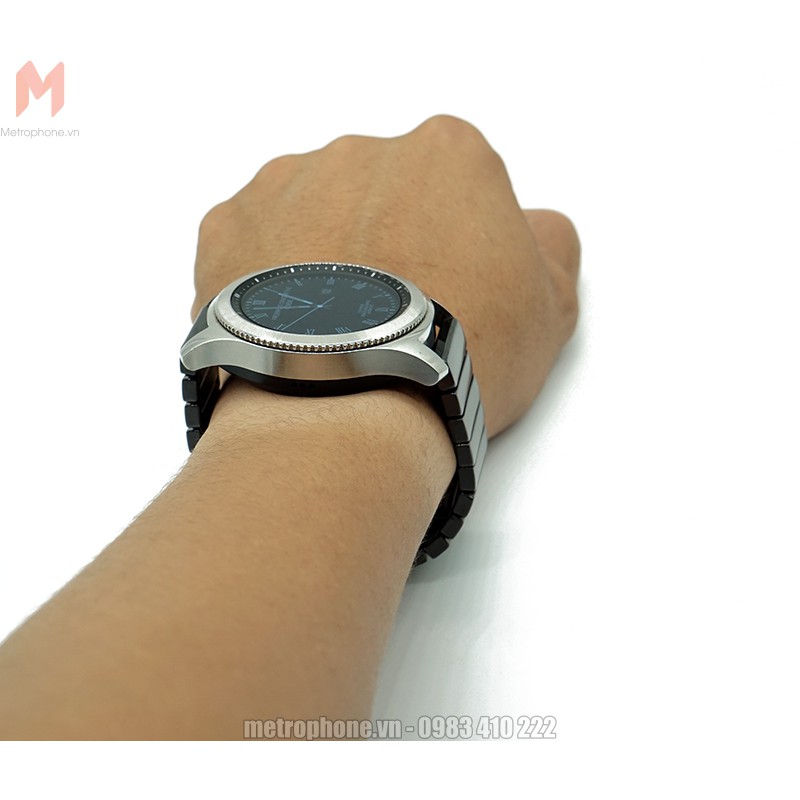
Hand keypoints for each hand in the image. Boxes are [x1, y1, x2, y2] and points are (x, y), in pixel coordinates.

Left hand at [192, 114, 579, 436]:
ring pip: (314, 213)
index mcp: (447, 154)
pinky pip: (253, 242)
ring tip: (336, 330)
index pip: (458, 187)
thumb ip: (550, 246)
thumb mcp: (548, 307)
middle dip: (390, 243)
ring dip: (326, 256)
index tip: (451, 293)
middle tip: (392, 318)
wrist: (350, 406)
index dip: (458, 246)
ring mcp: (286, 184)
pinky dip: (269, 276)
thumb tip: (534, 227)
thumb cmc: (455, 356)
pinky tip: (290, 326)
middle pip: (382, 194)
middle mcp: (362, 153)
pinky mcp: (227, 227)